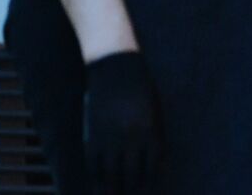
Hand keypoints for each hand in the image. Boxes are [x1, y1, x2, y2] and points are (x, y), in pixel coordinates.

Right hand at [83, 51, 161, 193]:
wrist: (115, 68)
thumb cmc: (141, 89)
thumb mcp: (155, 112)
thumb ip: (156, 137)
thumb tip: (160, 165)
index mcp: (149, 131)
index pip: (152, 167)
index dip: (151, 183)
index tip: (151, 191)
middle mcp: (129, 139)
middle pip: (131, 175)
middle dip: (133, 191)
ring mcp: (108, 138)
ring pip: (110, 174)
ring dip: (112, 190)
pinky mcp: (91, 136)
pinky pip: (93, 164)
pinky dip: (96, 178)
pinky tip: (99, 186)